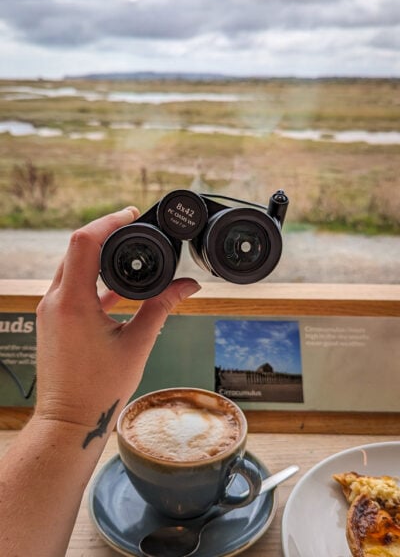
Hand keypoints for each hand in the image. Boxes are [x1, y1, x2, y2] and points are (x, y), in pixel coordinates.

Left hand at [34, 206, 199, 430]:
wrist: (69, 420)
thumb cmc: (99, 389)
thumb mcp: (137, 344)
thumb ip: (162, 308)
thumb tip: (189, 286)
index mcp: (74, 302)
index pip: (85, 242)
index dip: (109, 221)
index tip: (131, 214)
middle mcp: (55, 301)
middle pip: (76, 248)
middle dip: (105, 233)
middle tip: (133, 226)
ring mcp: (50, 310)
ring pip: (72, 266)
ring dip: (97, 255)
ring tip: (128, 250)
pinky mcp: (53, 319)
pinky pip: (71, 287)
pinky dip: (93, 279)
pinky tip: (118, 286)